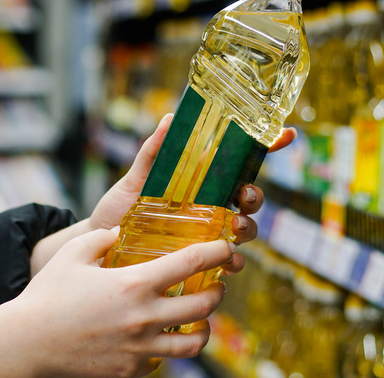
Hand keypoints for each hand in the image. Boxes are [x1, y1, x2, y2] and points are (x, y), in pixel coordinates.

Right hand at [0, 228, 234, 377]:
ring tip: (198, 318)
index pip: (191, 263)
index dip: (217, 251)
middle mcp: (145, 318)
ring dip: (203, 327)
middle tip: (214, 285)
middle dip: (217, 292)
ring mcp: (141, 349)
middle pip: (204, 306)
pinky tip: (158, 339)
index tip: (226, 247)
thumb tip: (120, 232)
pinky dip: (168, 350)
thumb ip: (101, 238)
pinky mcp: (131, 371)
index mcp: (134, 284)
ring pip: (194, 343)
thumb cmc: (47, 296)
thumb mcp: (72, 254)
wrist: (27, 344)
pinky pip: (163, 362)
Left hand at [88, 114, 296, 246]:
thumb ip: (152, 153)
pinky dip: (234, 262)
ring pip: (244, 230)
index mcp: (200, 182)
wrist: (97, 249)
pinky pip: (227, 263)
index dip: (267, 147)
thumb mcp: (133, 181)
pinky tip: (228, 261)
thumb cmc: (119, 211)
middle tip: (245, 195)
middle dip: (255, 195)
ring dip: (247, 227)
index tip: (286, 133)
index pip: (239, 163)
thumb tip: (168, 119)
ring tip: (234, 227)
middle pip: (248, 198)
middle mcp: (210, 207)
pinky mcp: (200, 261)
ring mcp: (207, 235)